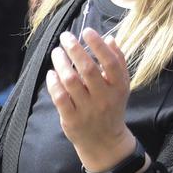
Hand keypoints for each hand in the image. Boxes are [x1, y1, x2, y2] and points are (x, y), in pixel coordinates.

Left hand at [45, 28, 136, 170]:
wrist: (105, 141)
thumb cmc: (111, 107)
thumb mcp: (120, 86)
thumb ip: (118, 62)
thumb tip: (110, 38)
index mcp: (118, 88)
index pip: (110, 63)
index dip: (98, 45)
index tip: (86, 31)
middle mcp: (104, 98)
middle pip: (88, 70)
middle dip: (75, 50)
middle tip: (65, 37)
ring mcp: (87, 109)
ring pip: (71, 81)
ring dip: (61, 63)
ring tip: (57, 52)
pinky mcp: (71, 119)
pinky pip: (60, 97)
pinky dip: (53, 83)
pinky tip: (51, 73)